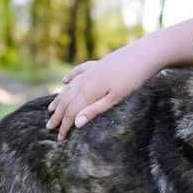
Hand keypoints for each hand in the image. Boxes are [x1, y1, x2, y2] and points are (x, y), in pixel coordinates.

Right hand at [46, 42, 162, 138]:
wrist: (144, 54)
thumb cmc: (133, 79)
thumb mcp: (116, 98)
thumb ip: (95, 110)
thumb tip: (77, 124)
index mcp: (90, 91)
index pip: (72, 112)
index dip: (65, 125)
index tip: (59, 138)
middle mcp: (86, 80)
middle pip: (67, 100)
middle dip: (58, 115)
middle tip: (48, 127)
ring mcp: (91, 71)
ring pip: (70, 87)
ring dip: (60, 99)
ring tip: (51, 109)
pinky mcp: (98, 64)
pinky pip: (78, 72)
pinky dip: (70, 77)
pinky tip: (64, 81)